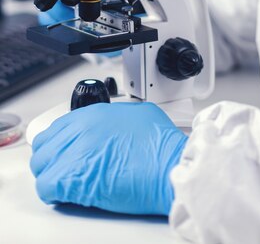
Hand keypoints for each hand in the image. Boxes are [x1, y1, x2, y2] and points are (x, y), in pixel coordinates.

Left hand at [30, 102, 186, 214]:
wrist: (169, 167)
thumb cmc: (162, 146)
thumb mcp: (141, 114)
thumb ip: (119, 116)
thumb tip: (115, 125)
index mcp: (95, 114)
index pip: (58, 127)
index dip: (61, 143)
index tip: (66, 153)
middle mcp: (81, 129)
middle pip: (45, 145)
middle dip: (53, 159)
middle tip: (65, 170)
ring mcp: (75, 152)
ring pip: (42, 165)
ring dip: (52, 176)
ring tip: (68, 184)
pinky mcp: (73, 178)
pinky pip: (46, 186)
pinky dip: (54, 193)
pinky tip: (69, 194)